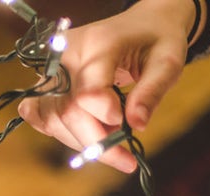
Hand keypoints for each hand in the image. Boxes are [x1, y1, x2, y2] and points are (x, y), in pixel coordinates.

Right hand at [18, 0, 197, 172]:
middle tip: (125, 158)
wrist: (139, 23)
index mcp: (97, 44)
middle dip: (96, 143)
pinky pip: (41, 115)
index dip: (107, 117)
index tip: (131, 127)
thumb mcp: (168, 60)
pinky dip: (61, 132)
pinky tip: (84, 135)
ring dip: (81, 141)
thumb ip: (152, 91)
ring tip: (111, 139)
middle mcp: (65, 55)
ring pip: (52, 119)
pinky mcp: (46, 81)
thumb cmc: (155, 40)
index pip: (89, 92)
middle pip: (67, 111)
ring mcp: (50, 68)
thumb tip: (136, 125)